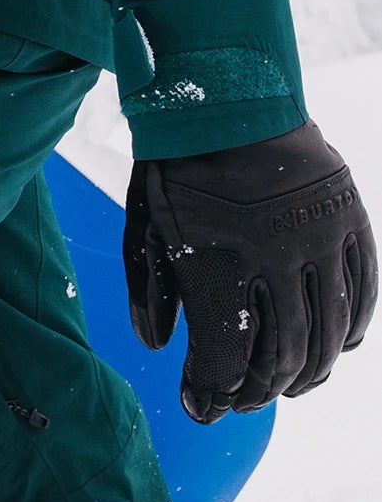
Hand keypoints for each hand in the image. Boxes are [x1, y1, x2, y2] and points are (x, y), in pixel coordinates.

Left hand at [124, 122, 376, 422]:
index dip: (213, 392)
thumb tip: (158, 347)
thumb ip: (148, 290)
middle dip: (260, 391)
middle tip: (245, 402)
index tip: (202, 406)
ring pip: (328, 331)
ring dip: (311, 370)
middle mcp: (274, 258)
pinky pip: (363, 290)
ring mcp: (318, 239)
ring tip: (291, 387)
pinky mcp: (348, 220)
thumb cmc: (173, 165)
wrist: (224, 94)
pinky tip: (338, 347)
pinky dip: (352, 327)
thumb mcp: (142, 225)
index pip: (225, 358)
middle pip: (282, 355)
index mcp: (216, 263)